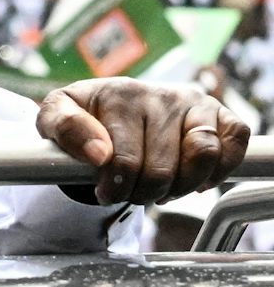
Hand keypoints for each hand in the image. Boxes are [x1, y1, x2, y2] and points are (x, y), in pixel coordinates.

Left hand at [37, 77, 249, 205]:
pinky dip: (218, 170)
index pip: (123, 158)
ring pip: (203, 156)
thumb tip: (98, 154)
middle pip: (162, 168)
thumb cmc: (84, 118)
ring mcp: (193, 103)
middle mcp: (160, 95)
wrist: (112, 107)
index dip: (114, 186)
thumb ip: (63, 129)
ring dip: (180, 186)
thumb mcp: (53, 118)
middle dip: (143, 192)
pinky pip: (234, 142)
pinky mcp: (219, 115)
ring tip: (160, 189)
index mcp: (119, 94)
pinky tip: (193, 180)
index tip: (105, 192)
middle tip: (132, 193)